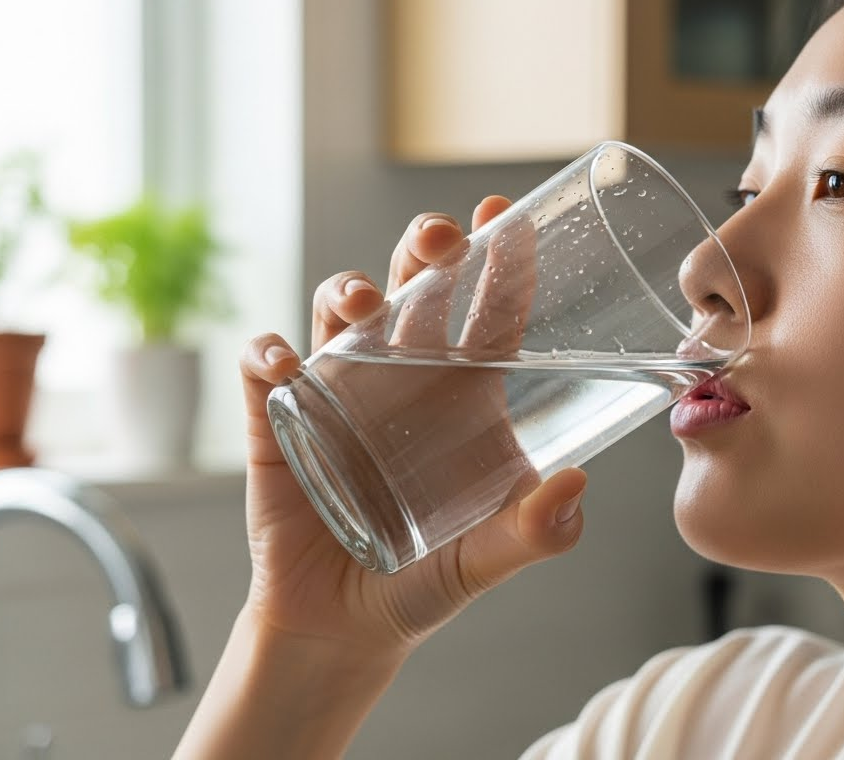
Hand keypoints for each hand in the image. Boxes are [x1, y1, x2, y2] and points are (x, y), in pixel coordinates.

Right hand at [240, 195, 587, 655]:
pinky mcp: (281, 425)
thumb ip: (537, 532)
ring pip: (339, 313)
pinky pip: (266, 375)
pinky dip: (268, 356)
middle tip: (438, 241)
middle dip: (423, 249)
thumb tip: (577, 485)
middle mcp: (403, 379)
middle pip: (413, 288)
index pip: (488, 311)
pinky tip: (283, 362)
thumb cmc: (428, 580)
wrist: (348, 627)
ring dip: (348, 290)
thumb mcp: (491, 558)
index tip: (506, 216)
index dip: (498, 260)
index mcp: (463, 394)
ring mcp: (339, 394)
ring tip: (365, 303)